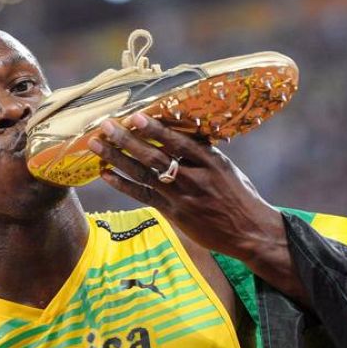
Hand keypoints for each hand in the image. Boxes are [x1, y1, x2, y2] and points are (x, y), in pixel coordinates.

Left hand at [88, 112, 306, 303]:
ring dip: (117, 158)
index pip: (178, 141)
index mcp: (210, 161)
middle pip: (154, 155)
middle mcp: (193, 178)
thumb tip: (180, 128)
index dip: (155, 128)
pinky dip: (123, 185)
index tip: (135, 115)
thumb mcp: (226, 167)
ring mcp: (181, 197)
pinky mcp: (172, 213)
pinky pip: (143, 195)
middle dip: (126, 139)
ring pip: (143, 174)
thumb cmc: (238, 195)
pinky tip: (106, 174)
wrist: (249, 232)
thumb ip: (202, 151)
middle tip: (106, 124)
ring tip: (96, 144)